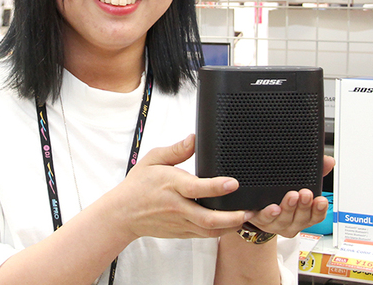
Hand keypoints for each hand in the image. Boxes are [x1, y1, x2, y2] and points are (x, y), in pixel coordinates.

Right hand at [113, 134, 247, 240]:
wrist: (123, 213)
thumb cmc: (138, 184)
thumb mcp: (153, 159)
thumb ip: (176, 150)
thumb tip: (195, 138)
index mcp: (171, 185)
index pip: (196, 189)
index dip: (217, 187)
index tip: (234, 183)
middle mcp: (177, 206)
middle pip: (207, 218)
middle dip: (231, 216)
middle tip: (249, 210)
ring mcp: (180, 222)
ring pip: (209, 230)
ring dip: (230, 226)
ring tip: (247, 217)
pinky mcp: (182, 232)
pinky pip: (204, 235)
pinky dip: (220, 231)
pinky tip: (233, 224)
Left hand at [245, 155, 334, 237]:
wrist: (259, 207)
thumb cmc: (283, 196)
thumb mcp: (300, 183)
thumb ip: (316, 173)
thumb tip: (329, 161)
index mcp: (304, 215)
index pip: (316, 216)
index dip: (319, 210)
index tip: (321, 200)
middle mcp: (292, 222)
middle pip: (301, 218)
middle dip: (304, 206)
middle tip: (305, 194)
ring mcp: (276, 223)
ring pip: (284, 219)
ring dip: (288, 208)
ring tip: (291, 197)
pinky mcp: (261, 220)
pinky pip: (263, 218)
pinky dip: (267, 214)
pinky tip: (271, 209)